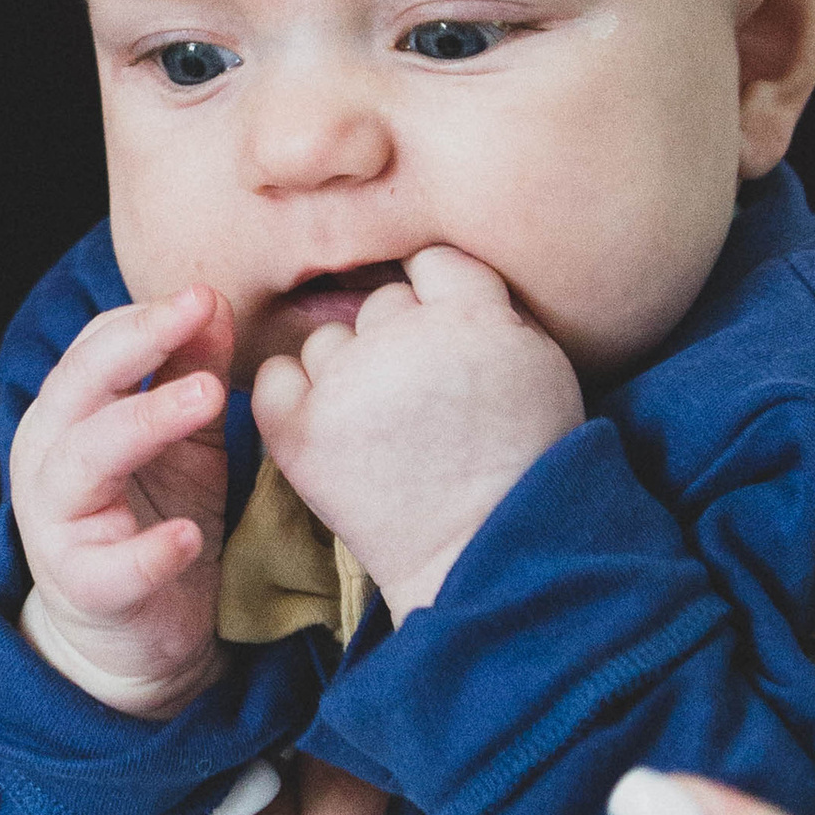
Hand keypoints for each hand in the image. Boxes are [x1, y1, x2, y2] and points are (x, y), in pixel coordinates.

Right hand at [7, 287, 235, 714]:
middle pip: (80, 388)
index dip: (144, 317)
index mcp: (65, 417)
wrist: (131, 635)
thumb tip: (212, 302)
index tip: (203, 293)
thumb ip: (190, 372)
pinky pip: (112, 569)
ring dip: (146, 421)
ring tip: (209, 395)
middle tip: (199, 309)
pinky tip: (188, 535)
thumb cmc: (151, 518)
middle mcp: (47, 461)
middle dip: (139, 345)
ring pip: (86, 461)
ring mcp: (57, 526)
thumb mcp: (181, 440)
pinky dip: (149, 552)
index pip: (94, 349)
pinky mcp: (85, 590)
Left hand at [253, 245, 581, 617]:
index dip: (436, 296)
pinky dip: (292, 396)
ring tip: (382, 425)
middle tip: (421, 396)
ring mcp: (345, 383)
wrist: (484, 552)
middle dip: (398, 341)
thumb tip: (440, 274)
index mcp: (472, 316)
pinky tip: (325, 423)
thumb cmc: (524, 463)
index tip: (441, 333)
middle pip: (380, 304)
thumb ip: (493, 309)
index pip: (432, 261)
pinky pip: (274, 378)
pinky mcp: (299, 431)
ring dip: (347, 370)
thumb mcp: (541, 366)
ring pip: (327, 340)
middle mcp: (403, 338)